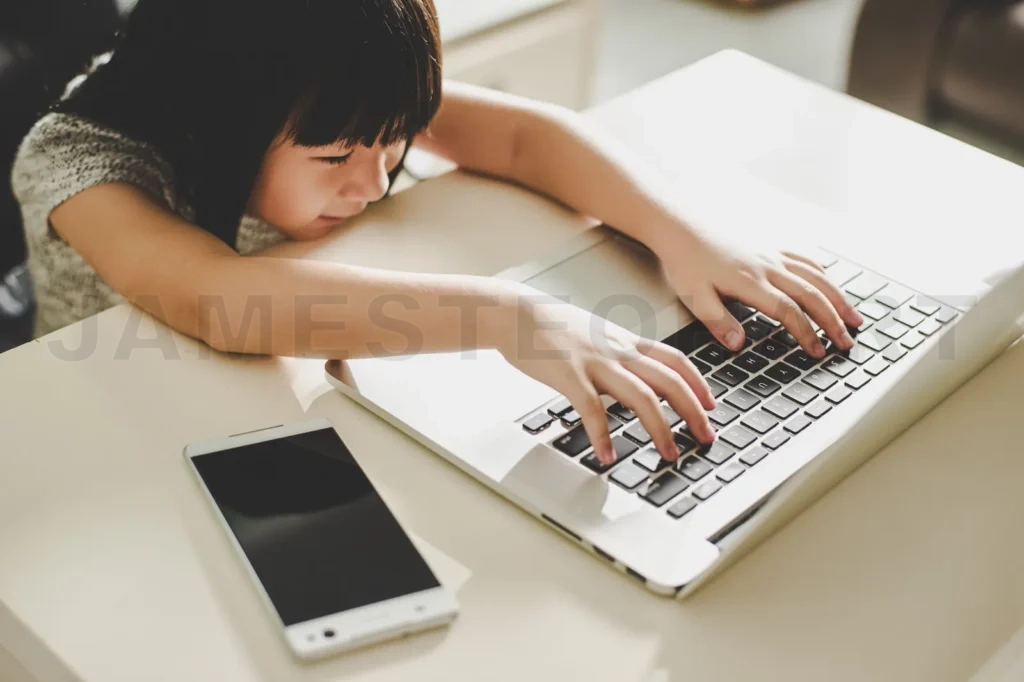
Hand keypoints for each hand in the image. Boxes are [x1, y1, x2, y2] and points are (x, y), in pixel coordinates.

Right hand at [487, 284, 716, 465]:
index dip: (699, 384)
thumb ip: (617, 353)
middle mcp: (617, 351)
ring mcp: (595, 363)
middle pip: (669, 381)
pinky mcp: (569, 376)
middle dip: (693, 411)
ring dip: (660, 428)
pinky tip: (607, 456)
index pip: (675, 360)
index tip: (711, 405)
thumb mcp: (595, 333)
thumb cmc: (551, 326)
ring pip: (641, 396)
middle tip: (705, 437)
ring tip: (669, 454)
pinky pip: (592, 410)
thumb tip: (634, 374)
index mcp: (625, 341)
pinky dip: (603, 435)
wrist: (515, 311)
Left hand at [652, 226, 863, 356]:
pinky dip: (824, 273)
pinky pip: (806, 258)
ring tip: (854, 318)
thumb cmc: (685, 261)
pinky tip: (830, 284)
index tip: (818, 352)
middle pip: (812, 295)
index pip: (789, 312)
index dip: (807, 334)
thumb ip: (718, 322)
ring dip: (838, 298)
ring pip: (816, 276)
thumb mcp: (695, 298)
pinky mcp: (771, 244)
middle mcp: (769, 266)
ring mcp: (773, 253)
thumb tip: (739, 345)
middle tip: (847, 342)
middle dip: (833, 321)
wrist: (681, 224)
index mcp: (751, 283)